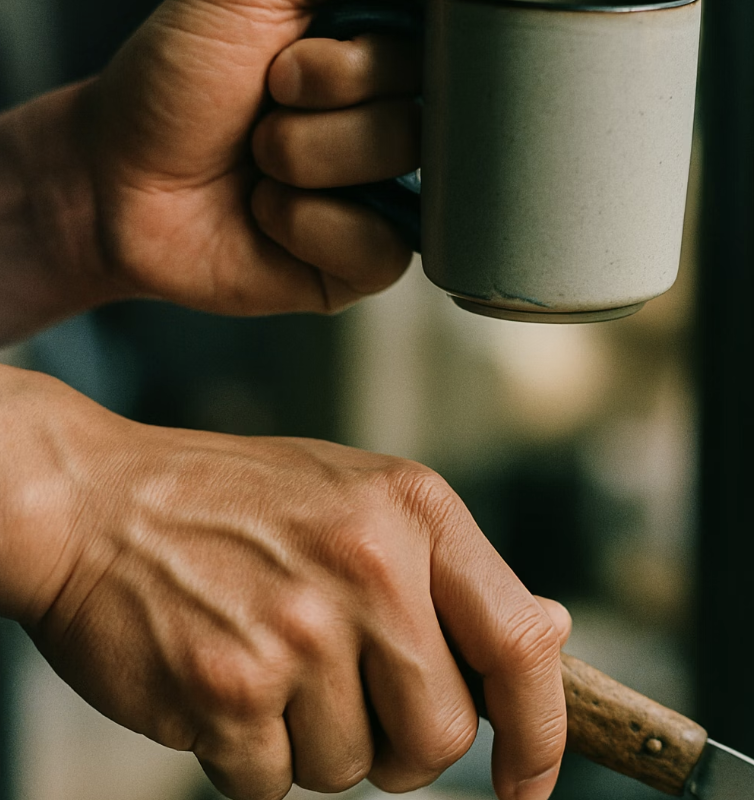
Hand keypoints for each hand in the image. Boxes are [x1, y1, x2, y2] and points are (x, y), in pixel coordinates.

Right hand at [10, 373, 568, 799]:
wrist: (98, 499)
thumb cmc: (235, 500)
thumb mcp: (358, 496)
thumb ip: (447, 569)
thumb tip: (545, 636)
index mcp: (413, 509)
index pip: (520, 644)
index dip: (541, 734)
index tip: (528, 781)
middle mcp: (369, 565)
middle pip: (441, 737)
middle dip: (399, 743)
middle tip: (344, 693)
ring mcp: (299, 629)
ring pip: (352, 770)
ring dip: (315, 741)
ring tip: (268, 658)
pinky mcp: (230, 689)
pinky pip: (272, 785)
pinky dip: (251, 755)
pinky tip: (223, 679)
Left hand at [84, 0, 482, 315]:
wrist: (118, 180)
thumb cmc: (177, 79)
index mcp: (379, 56)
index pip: (438, 45)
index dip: (362, 55)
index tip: (293, 54)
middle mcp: (391, 125)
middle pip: (419, 110)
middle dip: (317, 103)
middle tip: (265, 107)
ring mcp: (384, 197)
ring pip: (396, 168)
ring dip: (300, 158)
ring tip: (259, 163)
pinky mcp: (363, 264)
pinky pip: (378, 245)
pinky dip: (306, 224)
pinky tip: (269, 216)